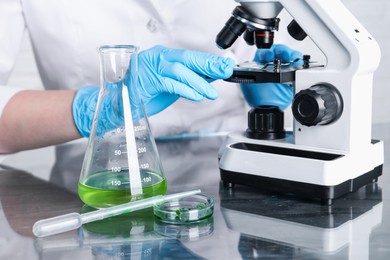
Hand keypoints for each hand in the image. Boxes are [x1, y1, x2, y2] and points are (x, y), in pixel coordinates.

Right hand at [72, 45, 234, 137]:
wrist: (120, 105)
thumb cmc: (144, 94)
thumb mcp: (171, 85)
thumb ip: (189, 80)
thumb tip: (211, 77)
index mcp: (164, 56)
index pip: (191, 57)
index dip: (209, 62)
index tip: (225, 66)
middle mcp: (157, 57)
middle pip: (187, 58)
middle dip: (208, 66)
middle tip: (224, 71)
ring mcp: (151, 67)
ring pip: (180, 70)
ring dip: (199, 82)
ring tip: (211, 93)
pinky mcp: (147, 80)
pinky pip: (170, 83)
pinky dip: (186, 89)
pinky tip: (197, 95)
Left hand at [240, 44, 301, 108]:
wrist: (267, 108)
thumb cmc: (257, 97)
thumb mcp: (247, 84)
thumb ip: (246, 74)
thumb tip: (243, 66)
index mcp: (260, 63)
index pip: (263, 52)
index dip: (266, 51)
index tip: (269, 55)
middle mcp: (272, 63)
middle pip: (279, 51)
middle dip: (283, 51)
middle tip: (286, 55)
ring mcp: (283, 68)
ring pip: (290, 56)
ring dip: (293, 55)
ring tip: (295, 59)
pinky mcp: (293, 74)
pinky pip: (298, 66)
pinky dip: (300, 64)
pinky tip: (300, 65)